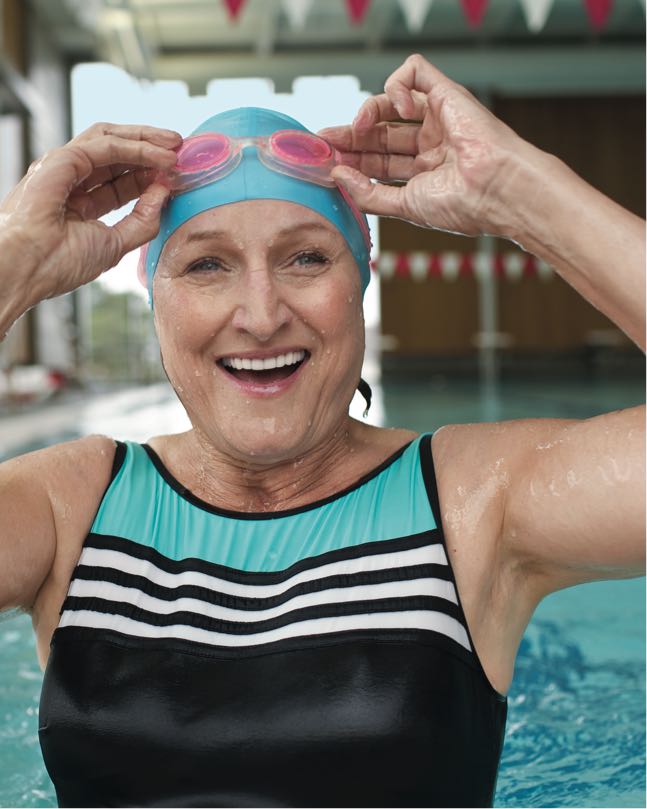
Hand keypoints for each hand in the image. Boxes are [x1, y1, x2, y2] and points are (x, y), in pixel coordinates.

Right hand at [1, 122, 181, 305]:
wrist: (29, 268)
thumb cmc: (59, 263)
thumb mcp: (114, 244)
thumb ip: (142, 221)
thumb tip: (164, 193)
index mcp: (79, 202)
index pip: (121, 181)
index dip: (150, 176)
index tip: (177, 176)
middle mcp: (71, 180)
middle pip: (117, 153)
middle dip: (150, 149)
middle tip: (181, 150)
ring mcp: (64, 167)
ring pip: (111, 139)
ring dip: (146, 140)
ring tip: (175, 145)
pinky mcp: (62, 160)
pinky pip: (106, 145)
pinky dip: (136, 148)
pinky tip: (159, 155)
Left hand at [320, 54, 531, 238]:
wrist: (496, 189)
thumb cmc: (462, 204)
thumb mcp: (405, 205)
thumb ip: (369, 194)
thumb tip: (338, 175)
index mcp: (424, 173)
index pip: (378, 159)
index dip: (352, 158)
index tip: (327, 162)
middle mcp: (430, 144)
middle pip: (378, 132)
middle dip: (350, 136)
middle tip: (326, 140)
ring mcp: (438, 118)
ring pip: (390, 101)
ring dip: (365, 112)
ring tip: (359, 127)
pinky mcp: (447, 92)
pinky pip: (415, 71)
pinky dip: (397, 84)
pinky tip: (400, 108)